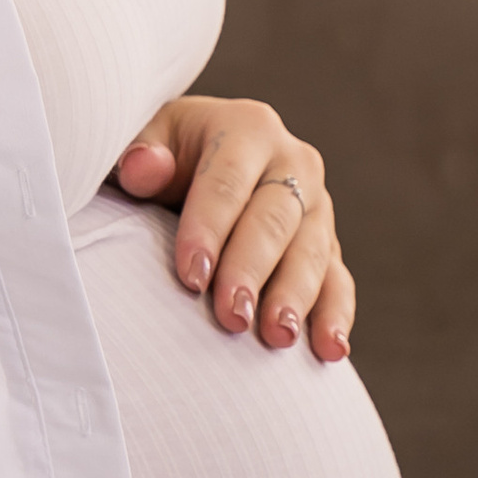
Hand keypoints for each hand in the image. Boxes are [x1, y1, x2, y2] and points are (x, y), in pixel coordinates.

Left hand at [112, 97, 355, 359]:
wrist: (199, 159)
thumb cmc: (165, 154)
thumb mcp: (147, 142)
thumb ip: (140, 154)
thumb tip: (143, 166)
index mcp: (247, 128)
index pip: (226, 180)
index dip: (208, 228)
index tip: (190, 276)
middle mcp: (292, 160)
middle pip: (273, 219)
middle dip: (252, 270)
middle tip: (232, 316)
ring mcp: (316, 204)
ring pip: (311, 251)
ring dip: (295, 297)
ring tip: (278, 337)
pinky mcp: (327, 244)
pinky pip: (338, 279)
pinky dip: (336, 315)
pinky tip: (331, 349)